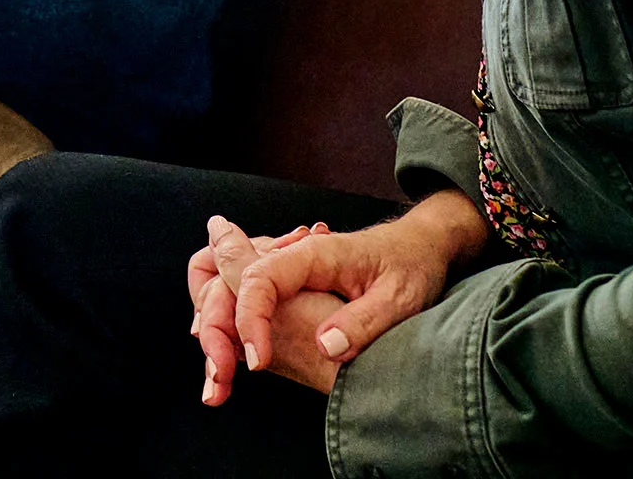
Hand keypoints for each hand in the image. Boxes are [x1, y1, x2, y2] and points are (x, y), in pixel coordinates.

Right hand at [202, 193, 487, 398]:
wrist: (419, 249)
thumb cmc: (411, 266)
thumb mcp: (400, 296)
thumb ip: (363, 320)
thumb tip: (325, 347)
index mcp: (312, 255)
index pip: (260, 279)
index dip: (251, 319)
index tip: (258, 361)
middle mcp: (287, 261)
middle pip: (224, 282)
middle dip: (215, 330)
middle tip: (219, 382)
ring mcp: (283, 276)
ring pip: (222, 290)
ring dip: (214, 331)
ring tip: (217, 383)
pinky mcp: (287, 293)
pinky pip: (241, 303)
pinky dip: (227, 331)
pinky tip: (230, 368)